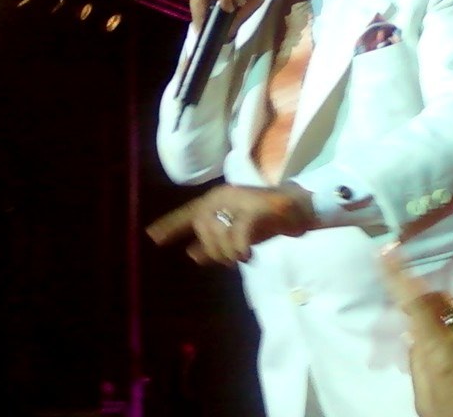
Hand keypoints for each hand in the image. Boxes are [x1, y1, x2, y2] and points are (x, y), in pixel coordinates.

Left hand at [146, 182, 314, 266]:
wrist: (300, 207)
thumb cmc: (268, 219)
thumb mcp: (236, 232)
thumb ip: (215, 243)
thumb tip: (193, 255)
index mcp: (217, 198)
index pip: (188, 212)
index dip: (171, 225)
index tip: (152, 236)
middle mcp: (224, 195)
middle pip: (203, 227)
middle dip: (214, 249)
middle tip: (231, 257)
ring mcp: (241, 200)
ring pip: (220, 234)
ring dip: (230, 252)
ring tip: (243, 254)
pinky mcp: (257, 210)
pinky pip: (238, 236)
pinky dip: (240, 248)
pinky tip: (246, 255)